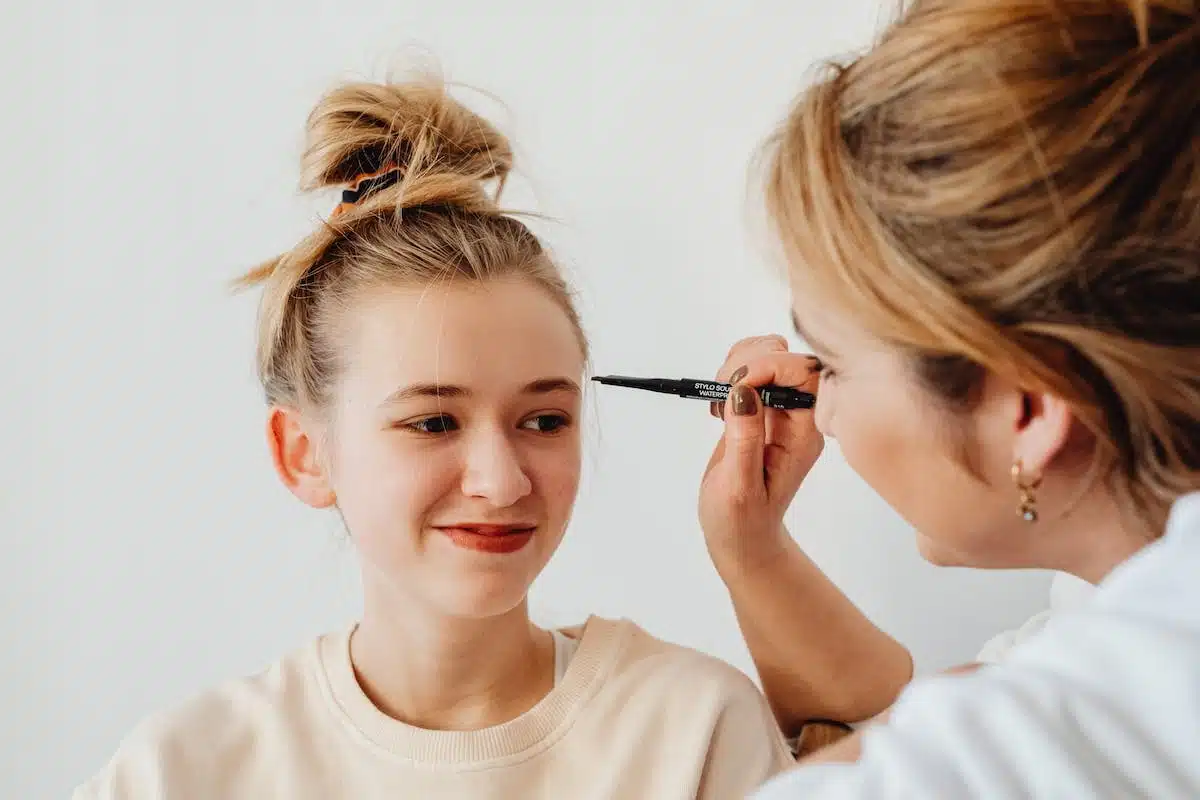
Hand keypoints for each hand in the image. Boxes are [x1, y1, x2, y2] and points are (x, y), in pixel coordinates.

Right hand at [699, 335, 823, 574]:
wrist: (741, 535)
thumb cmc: (741, 520)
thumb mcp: (739, 486)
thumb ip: (744, 438)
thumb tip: (744, 391)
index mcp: (804, 435)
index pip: (804, 374)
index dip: (769, 367)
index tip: (735, 386)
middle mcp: (798, 417)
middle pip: (788, 356)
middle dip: (750, 361)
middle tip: (723, 395)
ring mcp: (780, 410)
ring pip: (769, 354)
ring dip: (737, 364)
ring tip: (719, 400)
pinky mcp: (761, 408)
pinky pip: (752, 369)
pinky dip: (730, 373)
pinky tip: (720, 403)